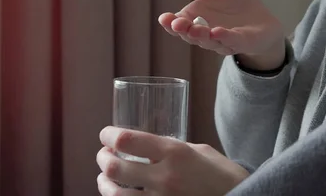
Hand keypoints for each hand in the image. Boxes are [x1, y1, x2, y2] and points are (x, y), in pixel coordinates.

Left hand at [96, 126, 249, 195]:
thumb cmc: (222, 175)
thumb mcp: (199, 151)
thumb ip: (173, 148)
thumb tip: (149, 147)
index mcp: (175, 153)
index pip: (127, 140)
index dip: (108, 135)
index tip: (106, 134)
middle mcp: (164, 178)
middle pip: (114, 168)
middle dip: (102, 159)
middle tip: (103, 155)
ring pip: (115, 194)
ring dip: (104, 184)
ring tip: (105, 177)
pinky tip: (118, 195)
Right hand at [155, 0, 285, 69]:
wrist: (262, 17)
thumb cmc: (234, 2)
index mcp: (194, 20)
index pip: (177, 25)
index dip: (170, 23)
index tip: (164, 18)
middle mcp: (205, 33)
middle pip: (190, 35)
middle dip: (183, 30)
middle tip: (176, 24)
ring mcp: (224, 40)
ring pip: (209, 41)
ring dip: (201, 35)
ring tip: (195, 28)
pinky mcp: (242, 41)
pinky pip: (232, 41)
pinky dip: (225, 37)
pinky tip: (218, 32)